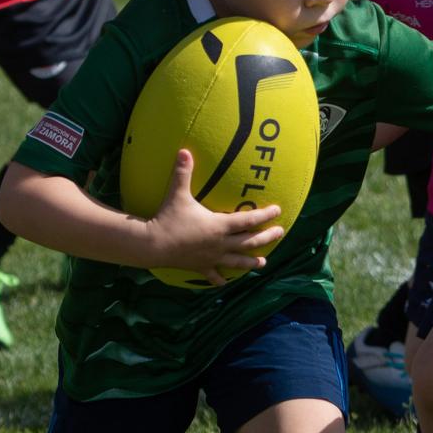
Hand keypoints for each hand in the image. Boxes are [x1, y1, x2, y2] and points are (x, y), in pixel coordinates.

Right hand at [144, 150, 284, 283]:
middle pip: (250, 242)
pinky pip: (212, 275)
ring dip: (251, 262)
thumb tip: (184, 150)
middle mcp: (220, 244)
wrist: (153, 245)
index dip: (265, 215)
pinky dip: (219, 279)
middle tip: (280, 233)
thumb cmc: (168, 218)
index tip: (278, 211)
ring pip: (237, 262)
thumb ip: (183, 172)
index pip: (249, 221)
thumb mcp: (177, 194)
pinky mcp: (200, 267)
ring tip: (263, 263)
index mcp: (219, 225)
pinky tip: (224, 282)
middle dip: (267, 237)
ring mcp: (211, 258)